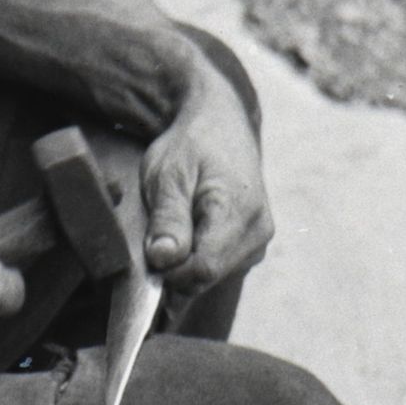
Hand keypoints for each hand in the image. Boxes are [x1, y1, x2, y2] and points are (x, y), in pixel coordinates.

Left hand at [140, 74, 273, 302]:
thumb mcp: (168, 174)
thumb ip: (168, 217)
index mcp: (239, 213)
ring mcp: (258, 241)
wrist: (220, 126)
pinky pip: (218, 269)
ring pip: (211, 278)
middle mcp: (258, 233)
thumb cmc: (191, 146)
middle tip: (154, 237)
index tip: (147, 252)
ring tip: (172, 228)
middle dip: (174, 270)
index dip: (169, 271)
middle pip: (207, 278)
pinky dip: (194, 261)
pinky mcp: (252, 246)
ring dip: (183, 266)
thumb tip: (163, 259)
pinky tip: (184, 236)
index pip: (203, 269)